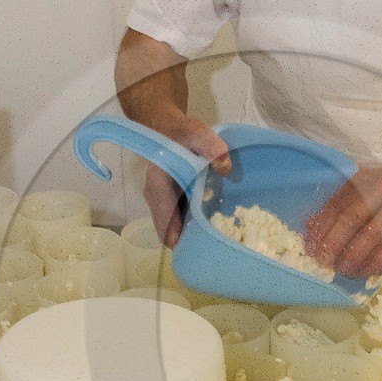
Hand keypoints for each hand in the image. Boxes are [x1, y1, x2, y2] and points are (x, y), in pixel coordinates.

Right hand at [144, 117, 230, 247]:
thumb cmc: (183, 134)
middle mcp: (155, 197)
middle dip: (185, 241)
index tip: (195, 249)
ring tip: (210, 243)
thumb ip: (212, 148)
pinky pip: (176, 220)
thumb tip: (226, 169)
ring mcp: (161, 201)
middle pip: (166, 229)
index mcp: (158, 184)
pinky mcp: (169, 202)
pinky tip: (207, 229)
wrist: (171, 130)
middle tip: (209, 250)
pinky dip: (189, 226)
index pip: (164, 219)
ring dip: (188, 235)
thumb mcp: (199, 134)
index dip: (177, 237)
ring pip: (171, 227)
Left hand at [306, 164, 381, 278]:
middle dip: (332, 243)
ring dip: (352, 255)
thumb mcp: (372, 183)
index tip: (311, 244)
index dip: (321, 225)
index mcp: (363, 180)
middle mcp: (377, 190)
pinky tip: (365, 270)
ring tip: (341, 269)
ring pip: (368, 234)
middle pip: (348, 219)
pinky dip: (374, 260)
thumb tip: (314, 223)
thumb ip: (347, 200)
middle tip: (322, 260)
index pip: (336, 203)